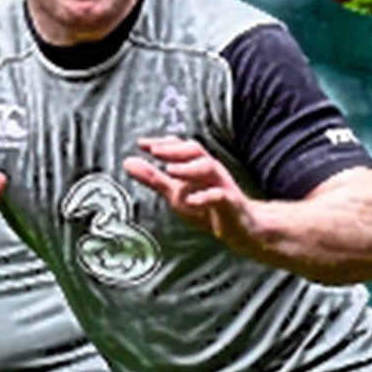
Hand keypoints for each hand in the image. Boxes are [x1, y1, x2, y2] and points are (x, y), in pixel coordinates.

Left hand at [125, 137, 260, 252]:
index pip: (180, 147)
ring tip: (170, 171)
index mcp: (197, 166)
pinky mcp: (231, 204)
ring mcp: (223, 186)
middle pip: (196, 150)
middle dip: (175, 149)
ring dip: (189, 168)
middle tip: (155, 151)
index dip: (162, 143)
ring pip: (209, 167)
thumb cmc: (209, 209)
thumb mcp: (176, 193)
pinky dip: (206, 197)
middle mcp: (211, 171)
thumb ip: (154, 179)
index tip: (142, 144)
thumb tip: (129, 162)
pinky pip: (221, 196)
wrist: (243, 228)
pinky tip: (192, 201)